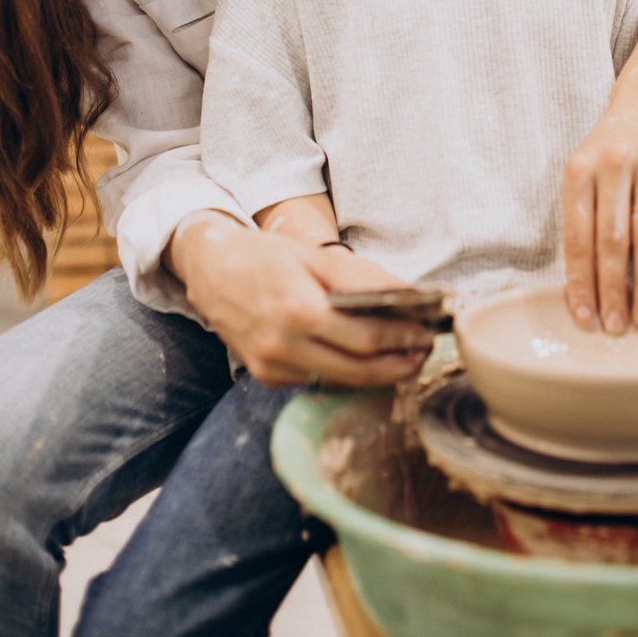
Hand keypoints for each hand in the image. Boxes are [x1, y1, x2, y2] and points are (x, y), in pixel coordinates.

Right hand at [170, 212, 433, 386]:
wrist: (210, 270)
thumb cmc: (265, 256)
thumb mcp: (313, 256)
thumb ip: (360, 276)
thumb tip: (407, 295)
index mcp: (298, 309)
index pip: (365, 337)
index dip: (402, 339)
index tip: (427, 333)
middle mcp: (283, 345)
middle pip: (358, 369)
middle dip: (398, 364)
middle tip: (423, 352)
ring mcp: (272, 366)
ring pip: (339, 381)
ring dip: (376, 373)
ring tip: (403, 358)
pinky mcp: (266, 376)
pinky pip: (316, 379)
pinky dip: (343, 371)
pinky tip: (361, 358)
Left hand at [562, 93, 637, 333]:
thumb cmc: (611, 157)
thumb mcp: (586, 177)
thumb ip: (582, 221)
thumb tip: (576, 289)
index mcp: (579, 171)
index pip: (576, 236)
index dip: (579, 280)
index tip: (583, 318)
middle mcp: (611, 163)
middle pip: (610, 238)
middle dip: (612, 289)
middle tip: (615, 328)